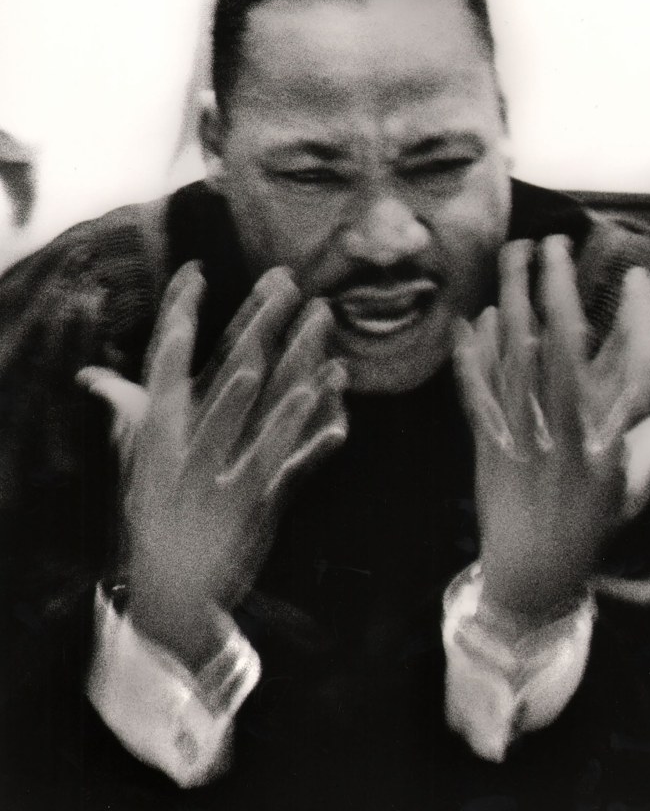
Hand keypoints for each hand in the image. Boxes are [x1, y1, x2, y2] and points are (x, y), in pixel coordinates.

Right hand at [78, 263, 346, 665]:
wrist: (168, 591)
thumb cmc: (153, 516)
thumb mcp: (138, 463)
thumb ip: (127, 413)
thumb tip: (95, 377)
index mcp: (159, 435)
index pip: (165, 362)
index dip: (180, 314)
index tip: (194, 271)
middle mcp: (190, 451)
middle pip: (232, 375)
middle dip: (261, 326)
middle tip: (287, 282)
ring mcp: (225, 480)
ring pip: (267, 421)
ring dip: (300, 382)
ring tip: (326, 348)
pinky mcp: (257, 508)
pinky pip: (292, 471)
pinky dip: (317, 446)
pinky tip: (341, 424)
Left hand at [454, 235, 649, 627]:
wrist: (531, 573)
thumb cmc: (590, 528)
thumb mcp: (632, 491)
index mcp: (612, 441)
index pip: (638, 370)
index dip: (642, 319)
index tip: (640, 279)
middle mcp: (568, 432)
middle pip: (563, 345)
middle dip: (556, 286)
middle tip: (552, 243)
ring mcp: (523, 436)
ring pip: (516, 357)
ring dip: (512, 301)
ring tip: (511, 258)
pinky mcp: (487, 444)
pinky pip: (476, 391)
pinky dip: (472, 355)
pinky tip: (472, 321)